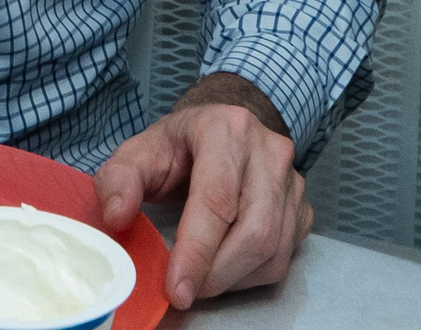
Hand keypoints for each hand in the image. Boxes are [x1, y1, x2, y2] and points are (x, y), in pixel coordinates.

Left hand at [96, 80, 310, 307]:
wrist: (221, 131)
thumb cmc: (178, 146)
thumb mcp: (138, 152)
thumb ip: (118, 179)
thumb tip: (117, 216)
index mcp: (227, 129)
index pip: (217, 199)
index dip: (197, 251)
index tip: (176, 289)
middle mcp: (269, 152)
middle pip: (255, 230)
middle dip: (216, 273)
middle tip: (184, 291)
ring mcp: (292, 181)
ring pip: (274, 250)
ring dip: (233, 279)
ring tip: (199, 279)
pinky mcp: (302, 207)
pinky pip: (284, 257)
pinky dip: (251, 276)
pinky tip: (223, 269)